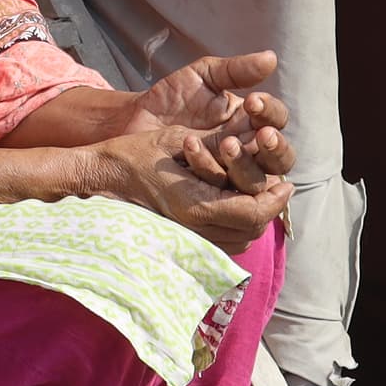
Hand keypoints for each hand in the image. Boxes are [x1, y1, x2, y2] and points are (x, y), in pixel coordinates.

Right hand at [90, 125, 290, 251]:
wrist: (99, 179)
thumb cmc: (135, 153)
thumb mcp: (179, 139)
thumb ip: (219, 148)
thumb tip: (254, 144)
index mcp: (195, 204)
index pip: (253, 212)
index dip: (276, 200)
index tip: (286, 184)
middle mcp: (193, 229)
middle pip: (251, 231)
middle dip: (270, 210)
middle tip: (279, 188)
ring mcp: (185, 240)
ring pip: (239, 242)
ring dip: (255, 221)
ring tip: (262, 197)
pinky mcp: (180, 242)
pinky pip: (220, 245)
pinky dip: (236, 229)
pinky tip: (236, 208)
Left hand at [135, 52, 291, 181]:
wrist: (134, 118)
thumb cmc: (173, 96)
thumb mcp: (204, 76)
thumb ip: (236, 70)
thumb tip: (272, 58)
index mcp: (252, 122)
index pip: (278, 119)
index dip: (270, 112)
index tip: (252, 101)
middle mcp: (249, 150)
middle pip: (280, 157)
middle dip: (275, 147)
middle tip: (262, 134)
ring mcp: (229, 173)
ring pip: (254, 180)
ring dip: (245, 163)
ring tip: (226, 143)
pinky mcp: (207, 191)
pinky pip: (218, 190)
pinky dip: (209, 172)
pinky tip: (194, 153)